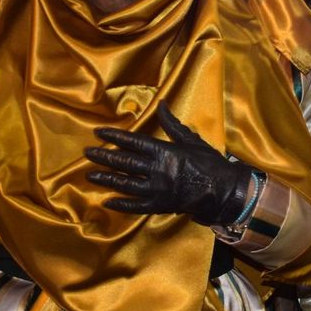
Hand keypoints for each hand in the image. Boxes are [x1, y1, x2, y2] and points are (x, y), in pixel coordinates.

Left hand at [86, 104, 253, 224]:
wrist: (223, 190)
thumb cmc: (208, 162)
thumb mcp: (191, 139)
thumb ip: (172, 124)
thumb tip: (162, 104)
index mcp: (163, 151)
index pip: (132, 141)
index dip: (114, 136)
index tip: (98, 133)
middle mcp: (156, 169)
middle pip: (124, 162)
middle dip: (103, 157)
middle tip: (87, 153)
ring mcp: (156, 189)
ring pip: (124, 183)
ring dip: (106, 179)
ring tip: (90, 175)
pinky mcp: (159, 205)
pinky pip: (135, 205)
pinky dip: (121, 204)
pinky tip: (108, 201)